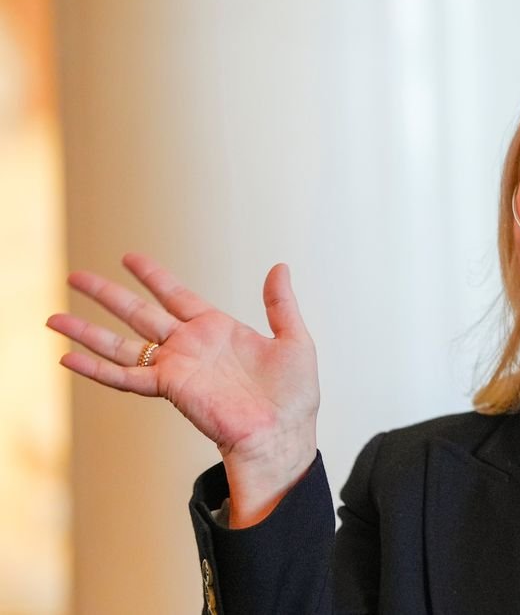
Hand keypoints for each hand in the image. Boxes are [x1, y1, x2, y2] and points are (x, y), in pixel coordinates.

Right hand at [47, 253, 319, 526]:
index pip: (177, 296)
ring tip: (53, 317)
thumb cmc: (294, 397)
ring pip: (122, 344)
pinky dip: (95, 368)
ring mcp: (177, 367)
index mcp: (218, 330)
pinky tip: (67, 358)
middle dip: (107, 295)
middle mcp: (191, 346)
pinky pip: (126, 377)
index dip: (153, 276)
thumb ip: (281, 304)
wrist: (284, 435)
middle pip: (139, 313)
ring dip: (88, 331)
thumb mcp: (294, 340)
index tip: (129, 257)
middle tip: (75, 277)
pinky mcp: (171, 389)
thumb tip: (279, 266)